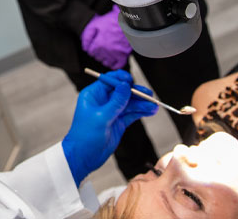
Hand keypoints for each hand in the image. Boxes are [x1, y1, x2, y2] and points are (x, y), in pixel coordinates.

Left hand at [61, 70, 157, 185]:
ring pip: (129, 103)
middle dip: (136, 92)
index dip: (121, 80)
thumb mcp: (101, 117)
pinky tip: (150, 111)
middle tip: (149, 95)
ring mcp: (112, 112)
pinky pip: (131, 114)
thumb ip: (115, 102)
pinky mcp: (118, 122)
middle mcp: (103, 101)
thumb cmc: (85, 136)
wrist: (83, 157)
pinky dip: (141, 112)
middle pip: (122, 91)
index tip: (131, 82)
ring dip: (142, 103)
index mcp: (94, 95)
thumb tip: (125, 86)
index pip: (110, 81)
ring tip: (154, 106)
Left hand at [81, 5, 131, 68]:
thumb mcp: (96, 24)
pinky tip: (113, 59)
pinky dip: (114, 64)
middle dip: (98, 52)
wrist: (128, 21)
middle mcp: (107, 51)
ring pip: (106, 63)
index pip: (90, 52)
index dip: (92, 47)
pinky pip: (117, 65)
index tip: (95, 43)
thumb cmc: (112, 21)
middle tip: (102, 45)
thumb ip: (87, 36)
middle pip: (98, 58)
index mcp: (99, 43)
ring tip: (107, 51)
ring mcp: (116, 54)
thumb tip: (84, 48)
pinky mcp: (124, 55)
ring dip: (105, 58)